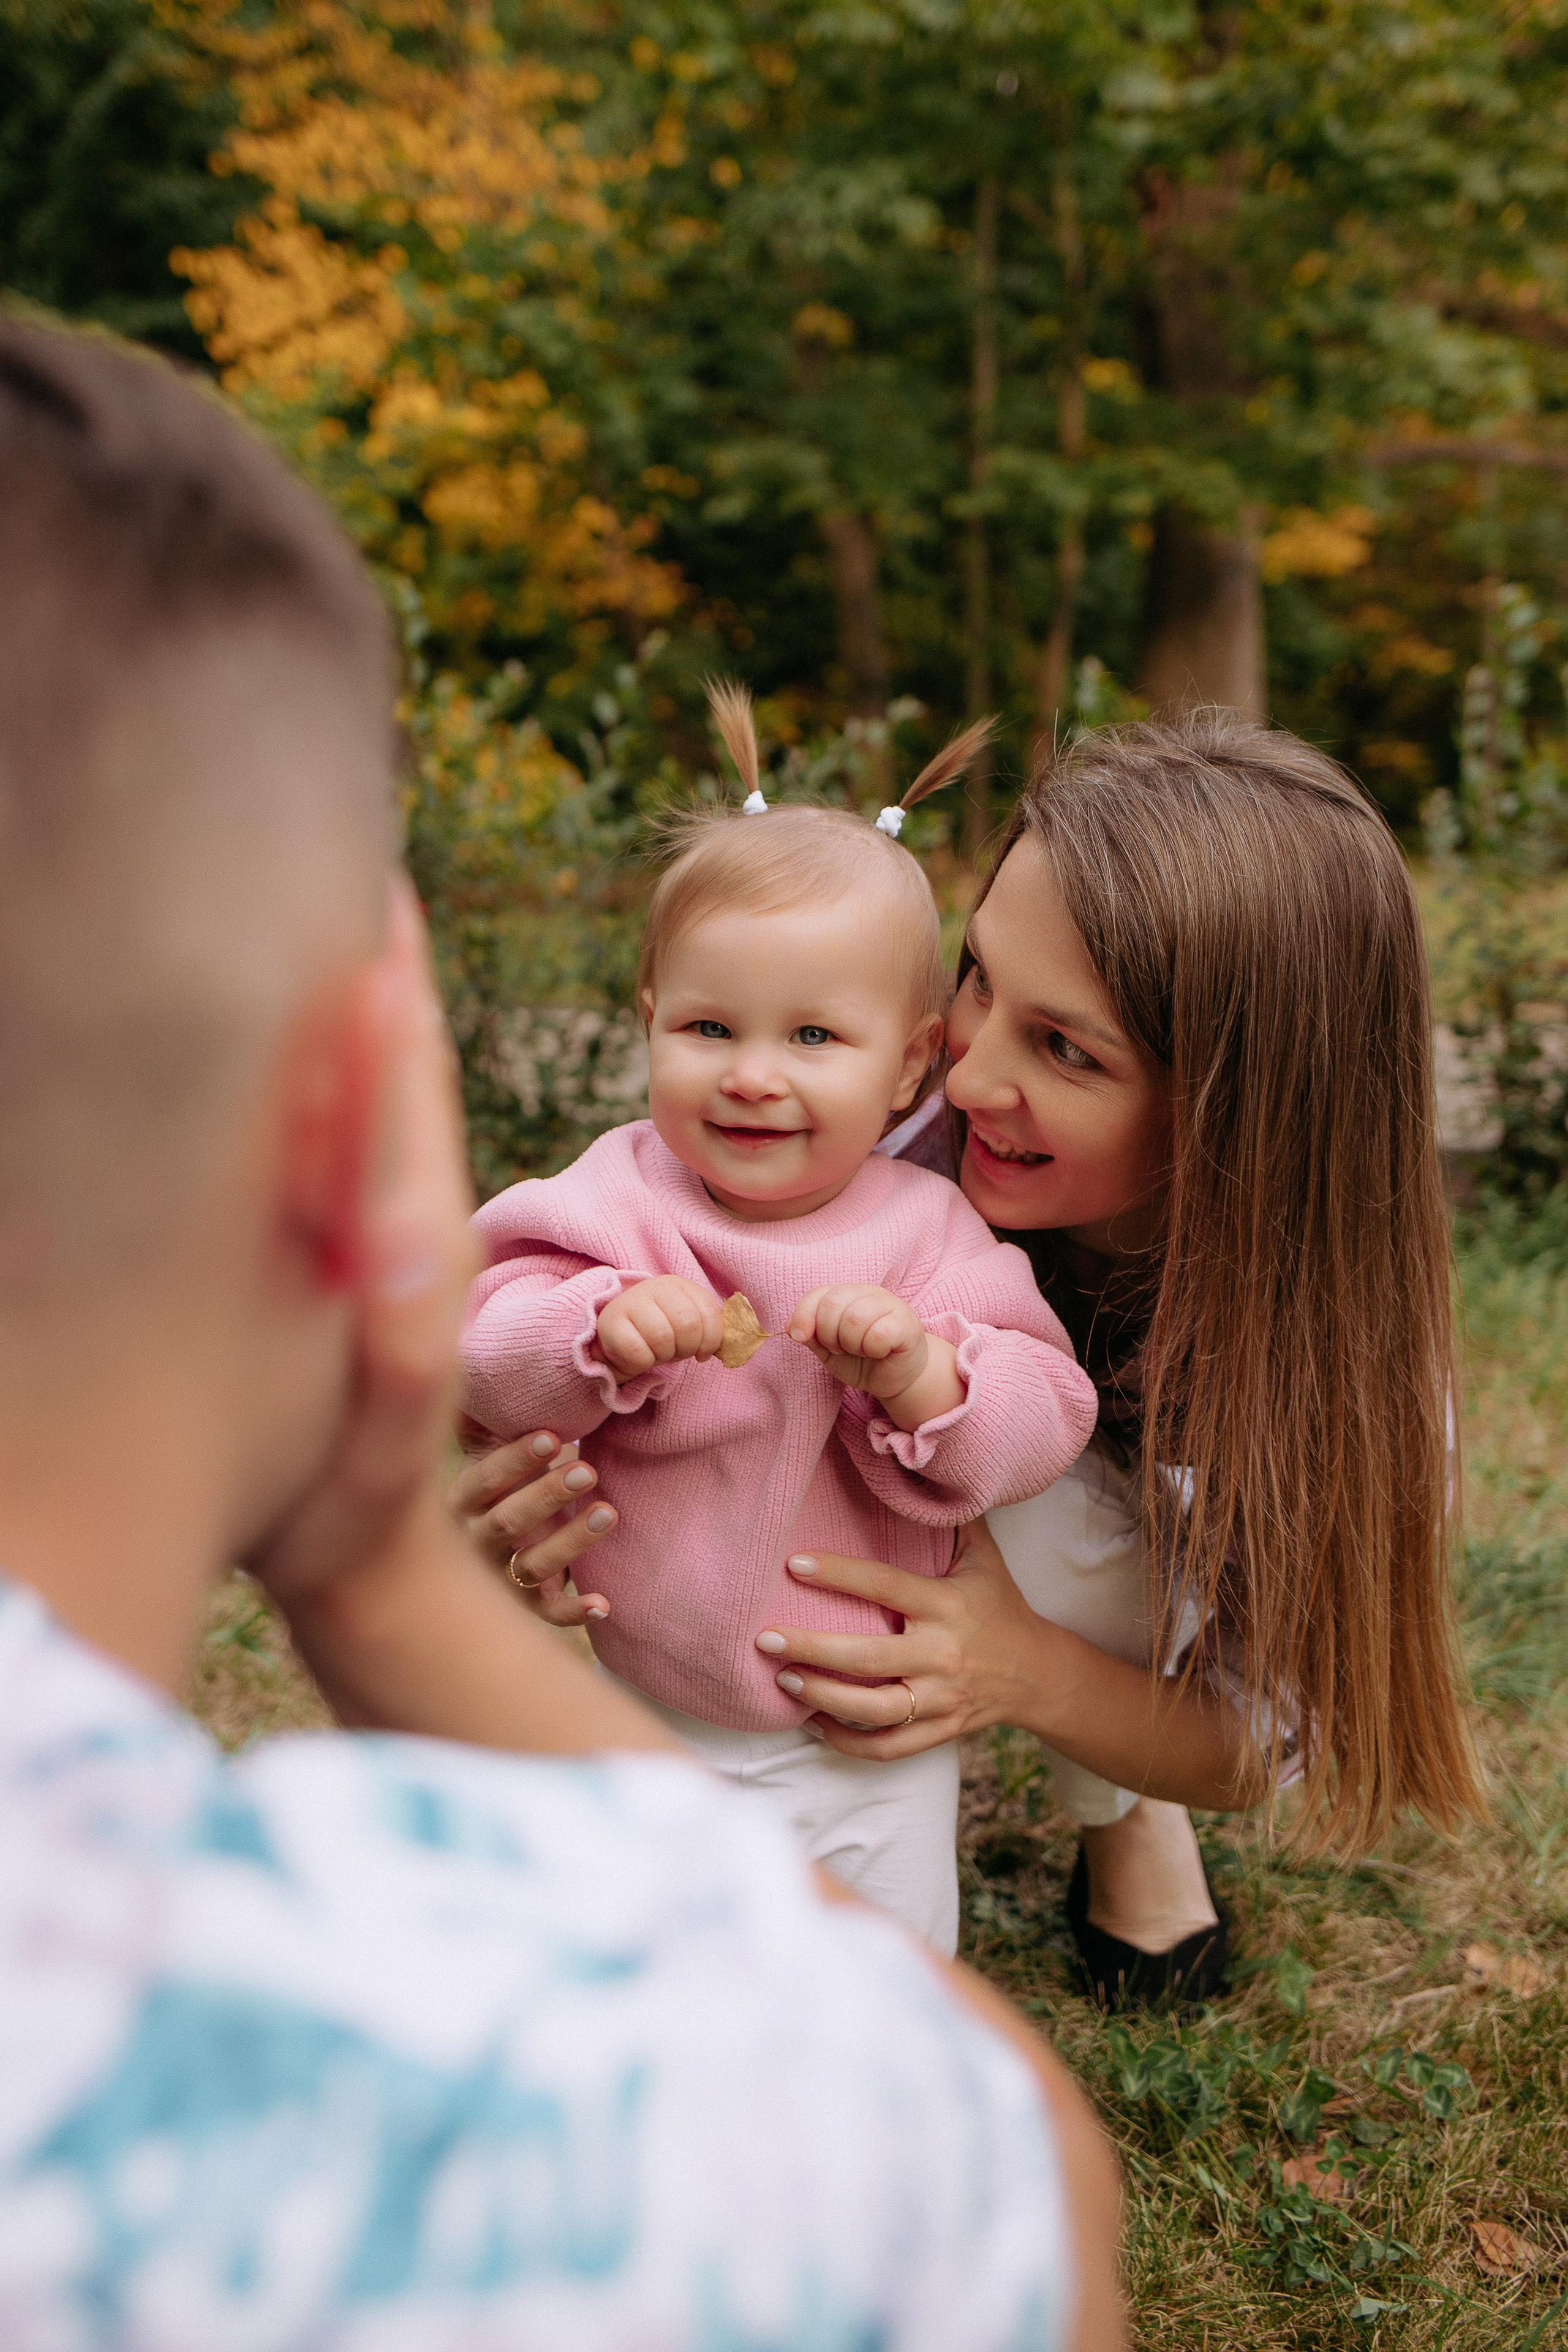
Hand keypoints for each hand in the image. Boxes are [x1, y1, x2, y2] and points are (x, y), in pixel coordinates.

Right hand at [245, 874, 477, 1616]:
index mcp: (411, 1242)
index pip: (407, 1095)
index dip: (392, 994)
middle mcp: (403, 1220)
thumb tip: (406, 1225)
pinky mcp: (353, 1258)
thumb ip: (400, 1338)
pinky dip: (334, 1079)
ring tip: (341, 922)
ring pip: (376, 1100)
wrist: (366, 1561)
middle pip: (402, 1073)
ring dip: (364, 1010)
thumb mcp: (382, 1432)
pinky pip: (346, 1145)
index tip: (382, 896)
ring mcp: (377, 1235)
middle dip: (386, 972)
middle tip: (365, 868)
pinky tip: (302, 1045)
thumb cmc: (355, 1504)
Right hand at [448, 1429, 616, 1628]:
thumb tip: (497, 1376)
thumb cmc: (491, 1493)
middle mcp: (472, 1542)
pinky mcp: (521, 1608)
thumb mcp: (484, 1462)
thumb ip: (491, 1431)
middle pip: (507, 1522)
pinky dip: (573, 1611)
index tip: (555, 1437)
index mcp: (460, 1501)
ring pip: (530, 1566)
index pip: (482, 1481)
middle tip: (587, 1471)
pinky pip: (546, 1614)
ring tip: (609, 1512)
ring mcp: (496, 1578)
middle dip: (547, 1496)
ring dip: (570, 1542)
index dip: (515, 1460)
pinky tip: (602, 1602)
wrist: (463, 1566)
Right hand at [597, 1275, 724, 1378]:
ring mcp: (631, 1302)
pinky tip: (640, 1356)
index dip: (711, 1340)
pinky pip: (639, 1353)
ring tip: (657, 1352)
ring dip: (664, 1356)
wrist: (617, 1335)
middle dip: (686, 1348)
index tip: (702, 1353)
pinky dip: (644, 1363)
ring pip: (663, 1339)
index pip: (709, 1312)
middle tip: (676, 1352)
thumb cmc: (659, 1330)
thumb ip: (709, 1327)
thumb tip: (736, 1344)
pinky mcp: (611, 1323)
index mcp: (679, 1284)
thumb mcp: (686, 1323)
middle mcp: (655, 1286)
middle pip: (687, 1325)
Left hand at [752, 1520, 1053, 1753]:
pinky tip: (814, 1724)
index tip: (794, 1564)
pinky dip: (847, 1742)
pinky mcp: (939, 1731)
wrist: (1039, 1673)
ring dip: (822, 1697)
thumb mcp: (984, 1559)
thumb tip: (922, 1469)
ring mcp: (940, 1699)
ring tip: (783, 1678)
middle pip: (868, 1658)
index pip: (886, 1586)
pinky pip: (887, 1747)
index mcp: (947, 1605)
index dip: (839, 1575)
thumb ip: (951, 1520)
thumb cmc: (1000, 1607)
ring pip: (873, 1709)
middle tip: (764, 1638)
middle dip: (811, 1649)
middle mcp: (942, 1655)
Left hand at [788, 1283, 928, 1400]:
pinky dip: (872, 1350)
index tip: (801, 1338)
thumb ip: (811, 1336)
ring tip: (861, 1350)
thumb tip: (790, 1328)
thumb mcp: (828, 1351)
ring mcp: (891, 1305)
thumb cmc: (863, 1361)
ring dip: (851, 1344)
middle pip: (833, 1304)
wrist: (896, 1378)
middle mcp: (869, 1293)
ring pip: (855, 1317)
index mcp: (848, 1295)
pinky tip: (878, 1352)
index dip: (804, 1315)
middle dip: (828, 1334)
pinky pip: (878, 1334)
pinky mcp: (907, 1324)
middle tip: (840, 1349)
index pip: (819, 1293)